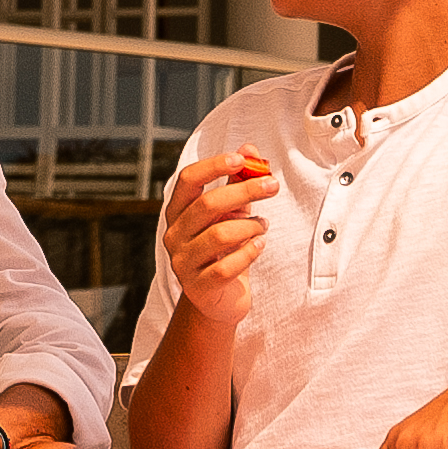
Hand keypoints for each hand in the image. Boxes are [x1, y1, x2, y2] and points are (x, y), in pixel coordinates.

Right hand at [154, 153, 275, 318]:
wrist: (219, 299)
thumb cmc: (224, 250)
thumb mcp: (232, 213)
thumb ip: (238, 182)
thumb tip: (250, 149)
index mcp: (178, 212)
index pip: (188, 180)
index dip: (213, 166)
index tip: (241, 159)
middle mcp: (175, 235)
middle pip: (208, 204)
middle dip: (245, 191)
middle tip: (272, 186)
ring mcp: (184, 262)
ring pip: (220, 235)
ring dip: (251, 225)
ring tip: (263, 225)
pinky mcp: (199, 287)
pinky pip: (227, 266)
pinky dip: (249, 252)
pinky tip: (259, 245)